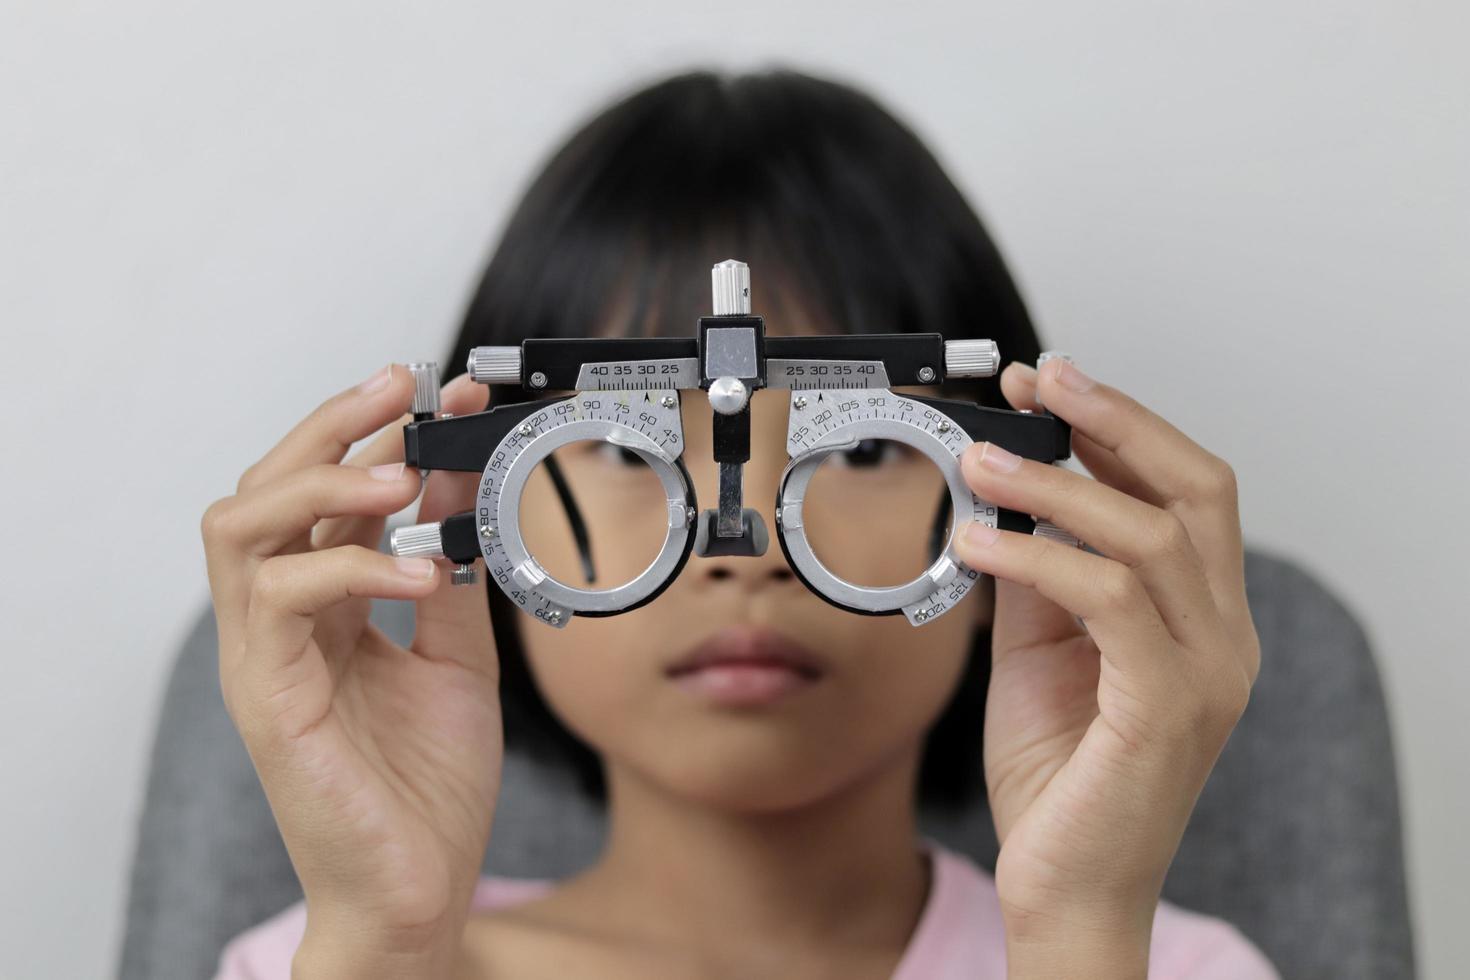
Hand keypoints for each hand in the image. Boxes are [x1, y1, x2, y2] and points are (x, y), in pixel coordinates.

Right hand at [200, 365, 499, 974]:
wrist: (417, 889)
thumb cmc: (426, 786)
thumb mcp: (459, 658)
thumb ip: (455, 575)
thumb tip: (468, 490)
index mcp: (324, 610)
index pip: (327, 496)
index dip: (378, 435)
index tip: (442, 391)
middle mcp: (282, 623)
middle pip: (266, 488)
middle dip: (331, 424)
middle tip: (402, 386)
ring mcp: (264, 658)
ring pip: (244, 527)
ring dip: (324, 480)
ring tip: (403, 470)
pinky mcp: (266, 698)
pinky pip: (283, 600)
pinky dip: (352, 566)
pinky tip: (422, 571)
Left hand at [952, 357, 1260, 974]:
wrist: (1065, 887)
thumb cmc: (1059, 775)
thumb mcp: (1039, 649)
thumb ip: (1037, 574)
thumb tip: (1004, 496)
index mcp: (1199, 616)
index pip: (1182, 492)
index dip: (1116, 426)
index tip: (1045, 385)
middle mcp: (1221, 636)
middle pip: (1198, 489)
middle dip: (1116, 421)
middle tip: (1040, 382)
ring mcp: (1206, 671)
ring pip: (1152, 534)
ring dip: (1057, 486)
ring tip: (978, 461)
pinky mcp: (1166, 708)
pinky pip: (1109, 600)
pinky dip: (1039, 557)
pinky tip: (978, 541)